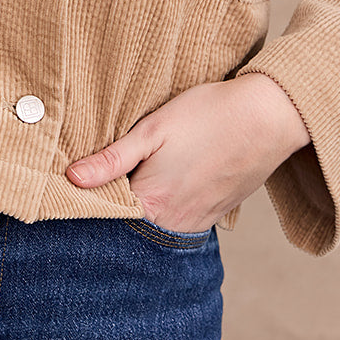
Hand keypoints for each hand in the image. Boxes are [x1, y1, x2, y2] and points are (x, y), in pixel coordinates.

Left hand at [65, 74, 310, 232]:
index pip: (105, 213)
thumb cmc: (208, 116)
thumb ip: (111, 159)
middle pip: (130, 221)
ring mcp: (197, 223)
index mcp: (152, 203)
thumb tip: (71, 178)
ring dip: (143, 203)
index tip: (75, 181)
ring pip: (155, 221)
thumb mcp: (152, 129)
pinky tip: (168, 177)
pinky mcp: (214, 216)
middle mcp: (174, 224)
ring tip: (141, 172)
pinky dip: (167, 204)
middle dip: (115, 201)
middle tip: (109, 172)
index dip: (89, 197)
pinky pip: (179, 219)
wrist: (267, 118)